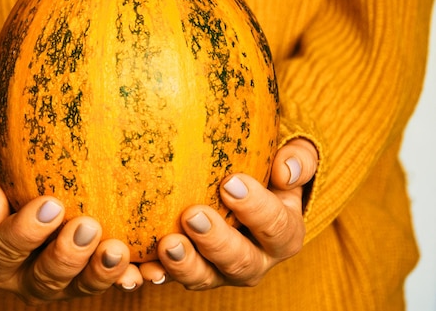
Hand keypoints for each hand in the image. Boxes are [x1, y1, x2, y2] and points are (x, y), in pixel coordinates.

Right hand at [0, 172, 142, 304]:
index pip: (6, 249)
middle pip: (46, 277)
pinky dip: (131, 277)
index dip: (27, 231)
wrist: (15, 205)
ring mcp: (62, 283)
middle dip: (68, 255)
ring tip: (119, 249)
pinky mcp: (90, 277)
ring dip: (102, 271)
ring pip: (82, 287)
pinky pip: (112, 282)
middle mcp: (26, 278)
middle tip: (88, 226)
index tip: (51, 204)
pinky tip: (151, 270)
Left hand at [139, 138, 317, 288]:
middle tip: (193, 214)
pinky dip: (156, 275)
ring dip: (184, 264)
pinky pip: (171, 279)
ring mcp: (220, 270)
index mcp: (283, 234)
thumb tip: (286, 169)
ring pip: (205, 278)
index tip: (230, 182)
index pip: (277, 227)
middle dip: (216, 241)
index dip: (256, 208)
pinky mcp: (191, 271)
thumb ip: (299, 160)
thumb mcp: (291, 160)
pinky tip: (141, 267)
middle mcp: (255, 259)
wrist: (246, 192)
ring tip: (166, 243)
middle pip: (240, 262)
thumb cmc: (269, 172)